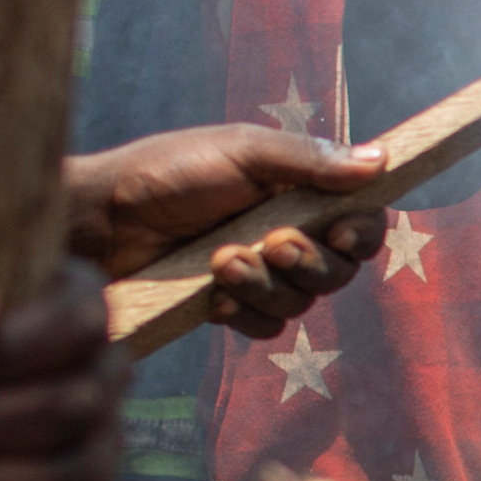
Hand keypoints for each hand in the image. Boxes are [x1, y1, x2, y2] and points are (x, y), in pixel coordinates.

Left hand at [63, 123, 391, 330]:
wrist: (100, 220)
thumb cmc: (167, 172)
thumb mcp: (242, 152)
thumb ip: (309, 161)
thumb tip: (379, 161)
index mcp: (297, 190)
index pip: (361, 220)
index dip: (363, 233)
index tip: (342, 232)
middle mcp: (286, 233)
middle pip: (339, 271)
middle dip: (308, 263)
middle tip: (270, 244)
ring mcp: (259, 274)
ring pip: (300, 303)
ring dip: (264, 285)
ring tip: (219, 261)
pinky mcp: (230, 307)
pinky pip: (265, 327)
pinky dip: (242, 311)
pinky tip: (210, 293)